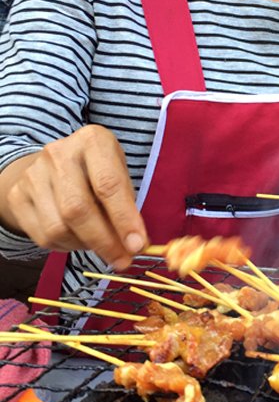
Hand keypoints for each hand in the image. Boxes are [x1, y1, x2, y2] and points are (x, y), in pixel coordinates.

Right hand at [1, 125, 146, 269]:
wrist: (53, 163)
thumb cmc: (97, 171)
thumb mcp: (119, 174)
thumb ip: (128, 205)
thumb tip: (135, 244)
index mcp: (92, 141)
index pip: (108, 185)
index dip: (124, 219)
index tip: (137, 245)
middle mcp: (59, 153)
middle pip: (78, 209)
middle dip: (104, 241)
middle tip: (122, 260)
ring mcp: (34, 174)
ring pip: (59, 228)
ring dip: (85, 246)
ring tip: (100, 244)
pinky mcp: (18, 196)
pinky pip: (44, 237)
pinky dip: (67, 247)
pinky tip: (78, 239)